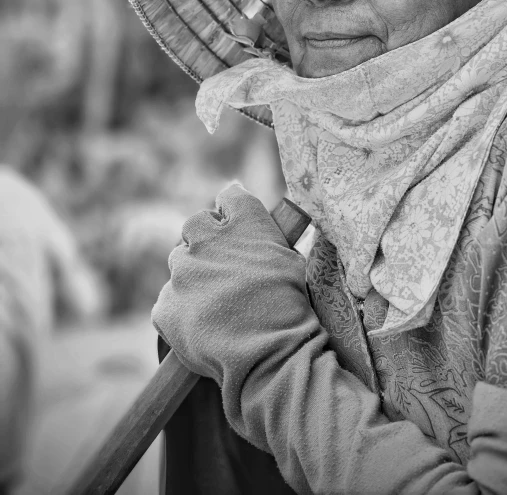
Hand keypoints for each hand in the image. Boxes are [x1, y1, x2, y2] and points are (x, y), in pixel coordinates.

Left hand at [152, 184, 312, 388]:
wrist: (271, 360)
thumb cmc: (290, 310)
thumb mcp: (290, 260)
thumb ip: (263, 236)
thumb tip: (249, 227)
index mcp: (244, 222)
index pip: (230, 196)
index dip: (232, 213)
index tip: (234, 226)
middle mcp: (207, 238)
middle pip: (196, 225)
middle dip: (206, 241)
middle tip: (223, 269)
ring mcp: (182, 272)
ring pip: (180, 263)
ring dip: (192, 277)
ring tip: (216, 306)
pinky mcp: (165, 305)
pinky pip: (169, 301)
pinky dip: (181, 312)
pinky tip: (204, 328)